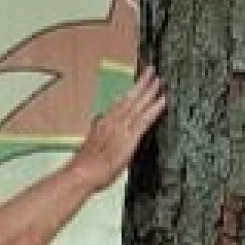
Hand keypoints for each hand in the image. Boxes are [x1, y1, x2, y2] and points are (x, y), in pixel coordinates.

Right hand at [68, 68, 165, 191]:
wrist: (81, 173)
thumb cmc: (85, 165)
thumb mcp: (91, 143)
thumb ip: (98, 131)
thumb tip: (99, 122)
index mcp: (104, 122)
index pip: (119, 102)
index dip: (130, 91)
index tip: (137, 83)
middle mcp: (112, 121)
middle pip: (130, 97)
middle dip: (141, 83)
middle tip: (151, 70)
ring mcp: (121, 128)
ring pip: (138, 104)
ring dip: (149, 91)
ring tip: (158, 80)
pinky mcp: (130, 138)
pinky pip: (145, 119)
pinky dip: (154, 108)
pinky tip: (162, 101)